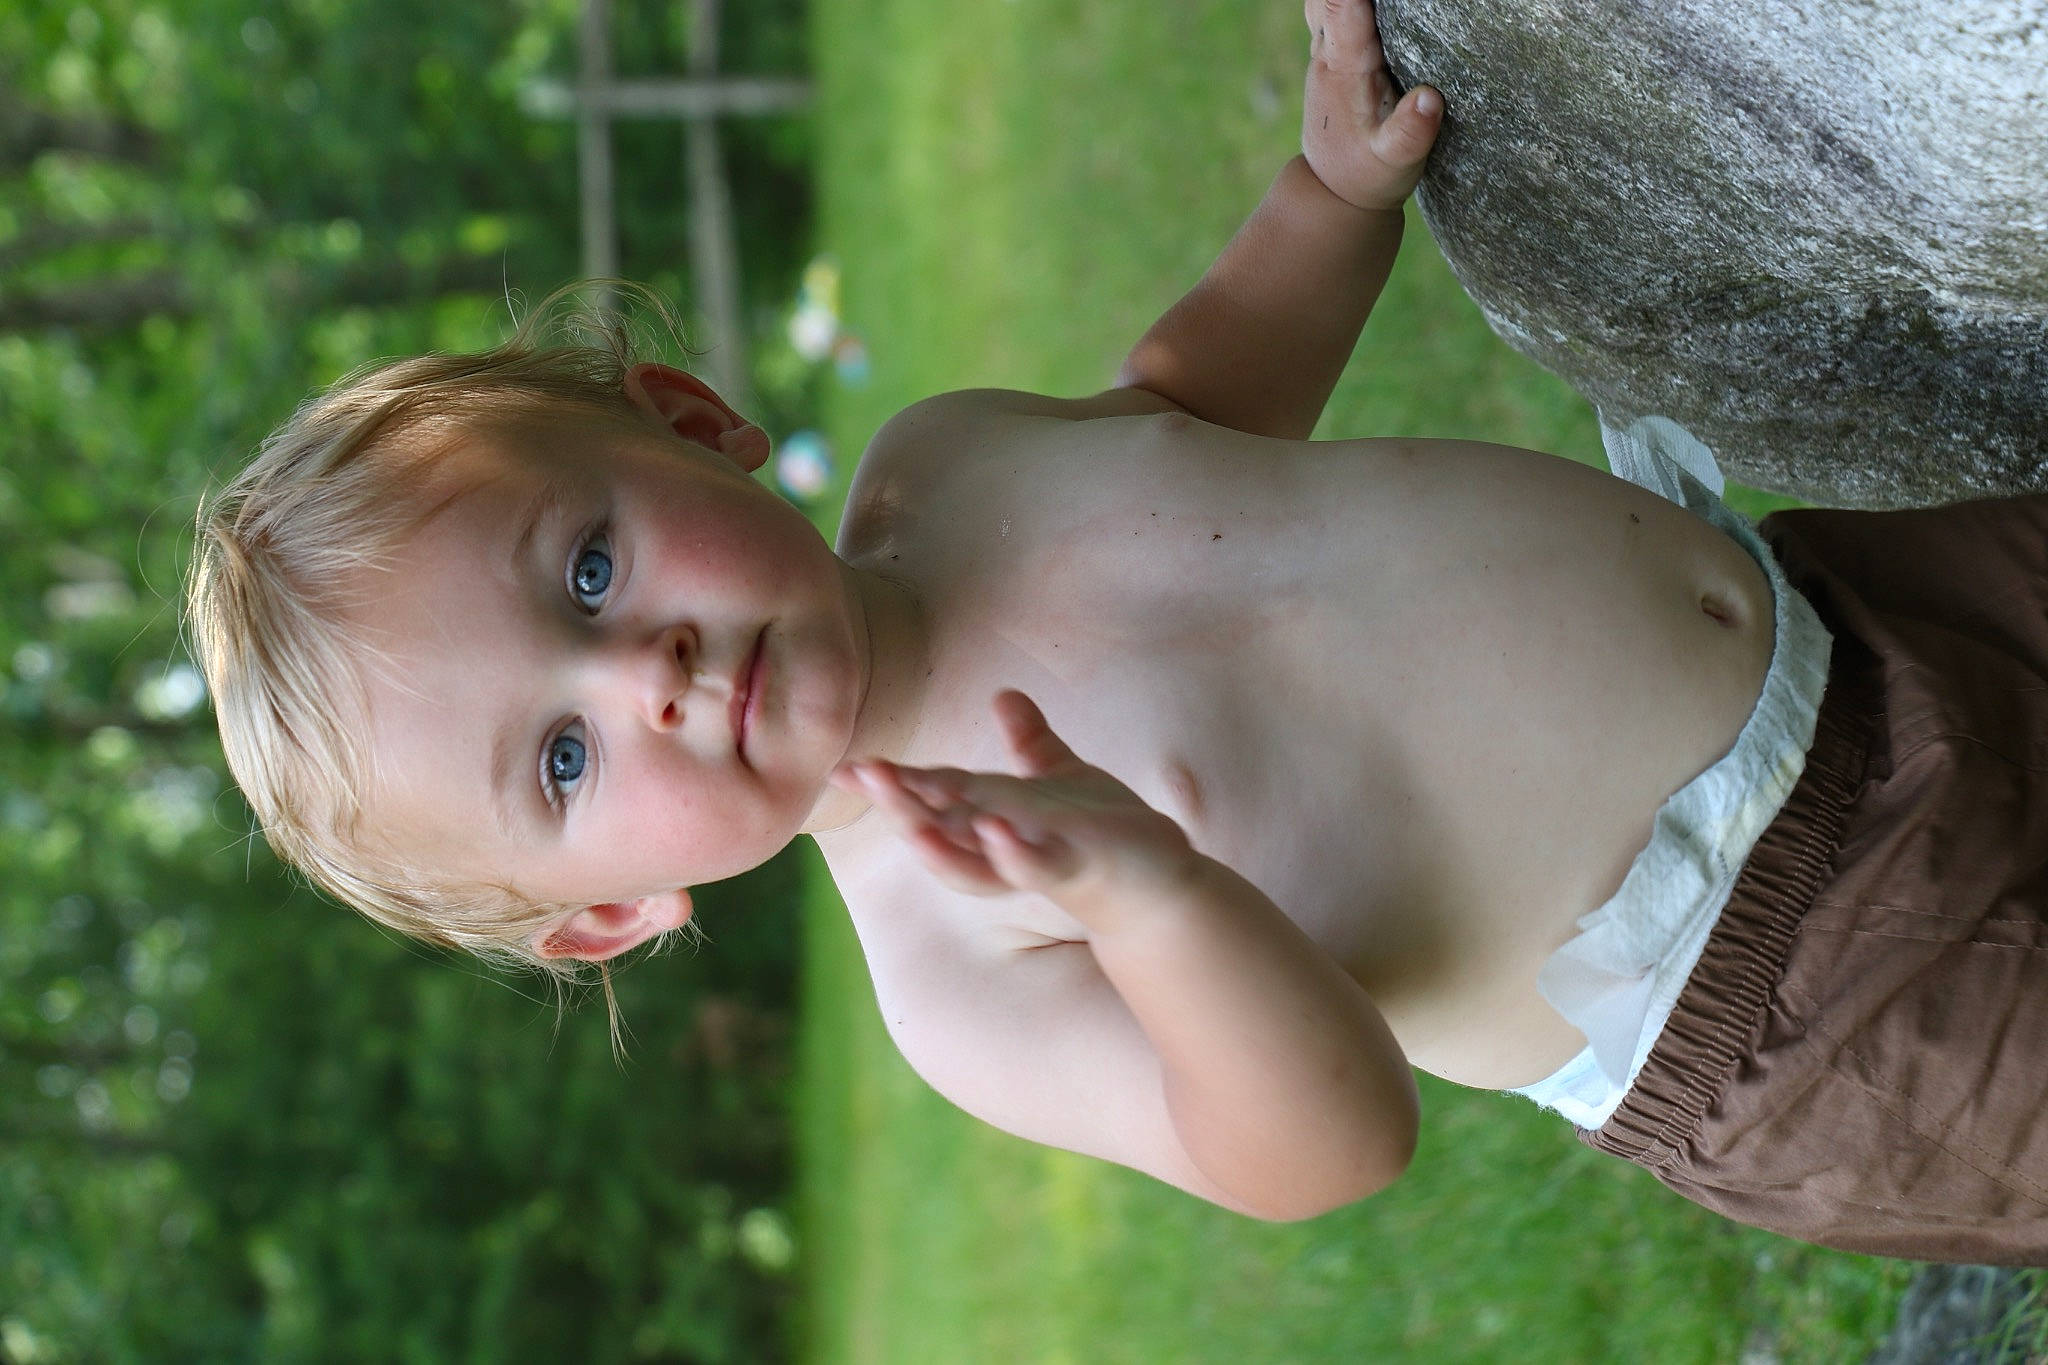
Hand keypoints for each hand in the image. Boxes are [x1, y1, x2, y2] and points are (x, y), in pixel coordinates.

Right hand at [832, 690, 1201, 915]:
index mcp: (991, 823)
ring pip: (973, 861)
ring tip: (910, 817)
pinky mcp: (1074, 872)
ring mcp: (1034, 862)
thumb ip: (1029, 744)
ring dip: (940, 840)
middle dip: (899, 805)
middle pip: (937, 831)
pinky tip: (994, 828)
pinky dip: (1012, 853)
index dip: (892, 785)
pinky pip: (1035, 868)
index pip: (933, 799)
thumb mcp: (1061, 779)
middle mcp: (1001, 849)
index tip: (846, 766)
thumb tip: (1004, 695)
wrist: (1160, 883)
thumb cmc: (1103, 835)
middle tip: (859, 774)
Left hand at [1302, 0, 1441, 211]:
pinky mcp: (1337, 55)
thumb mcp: (1394, 163)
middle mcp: (1330, 54)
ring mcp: (1329, 52)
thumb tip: (1430, 98)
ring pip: (1330, 2)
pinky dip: (1356, 4)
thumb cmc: (1367, 176)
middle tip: (1402, 2)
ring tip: (1397, 7)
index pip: (1339, 7)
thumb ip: (1410, 133)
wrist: (1334, 192)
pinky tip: (1387, 11)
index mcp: (1343, 68)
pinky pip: (1339, 12)